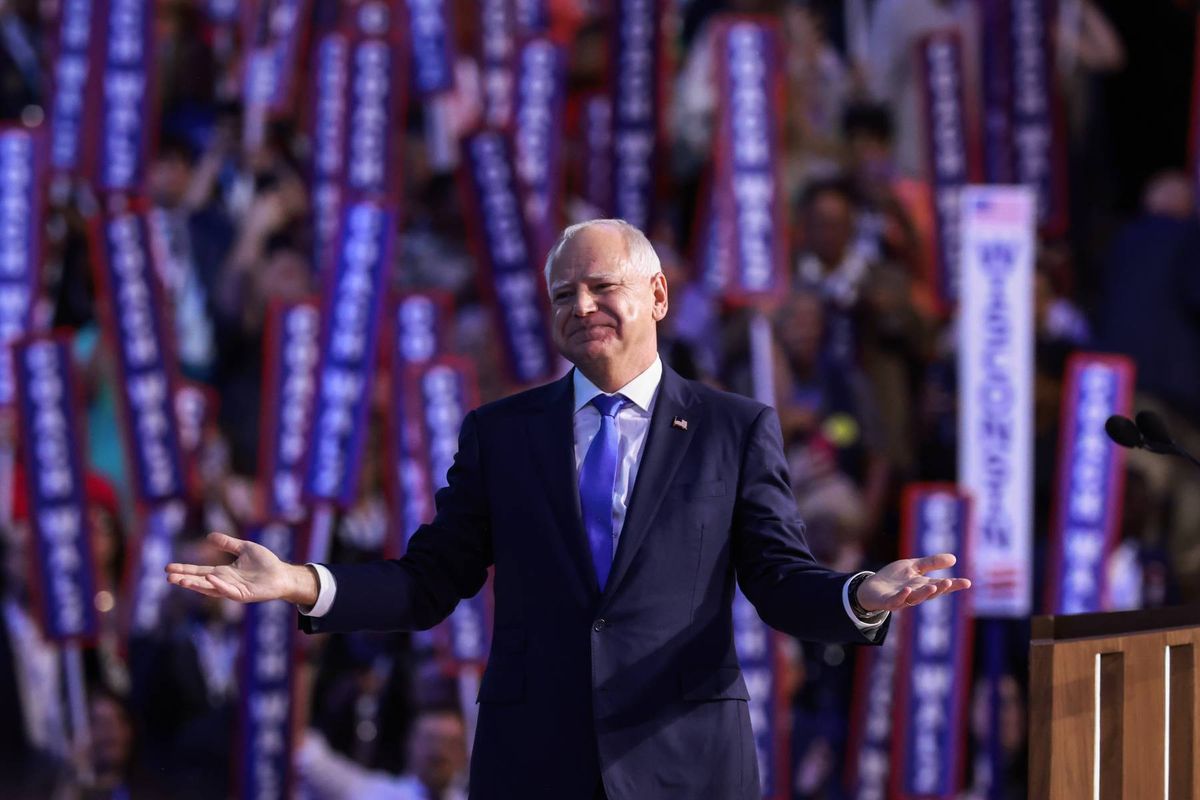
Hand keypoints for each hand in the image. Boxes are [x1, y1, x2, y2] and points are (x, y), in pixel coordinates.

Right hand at [165, 532, 317, 605]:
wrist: (283, 574)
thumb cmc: (265, 563)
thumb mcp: (244, 548)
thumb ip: (228, 543)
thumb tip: (209, 536)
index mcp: (223, 572)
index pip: (199, 571)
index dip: (185, 569)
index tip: (168, 568)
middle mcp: (224, 582)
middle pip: (200, 582)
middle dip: (184, 580)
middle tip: (168, 578)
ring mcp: (233, 590)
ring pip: (210, 589)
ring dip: (196, 585)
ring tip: (181, 581)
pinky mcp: (243, 595)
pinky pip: (229, 591)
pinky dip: (219, 585)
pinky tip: (209, 579)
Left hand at [856, 553, 970, 612]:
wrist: (870, 588)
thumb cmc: (894, 579)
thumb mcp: (913, 567)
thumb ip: (931, 563)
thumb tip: (954, 558)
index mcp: (922, 585)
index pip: (940, 585)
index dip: (954, 585)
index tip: (967, 582)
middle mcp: (915, 594)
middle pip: (930, 593)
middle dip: (940, 589)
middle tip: (949, 583)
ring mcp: (902, 599)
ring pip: (915, 598)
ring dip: (924, 593)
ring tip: (933, 586)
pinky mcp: (888, 602)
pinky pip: (896, 600)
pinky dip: (902, 596)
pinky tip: (907, 589)